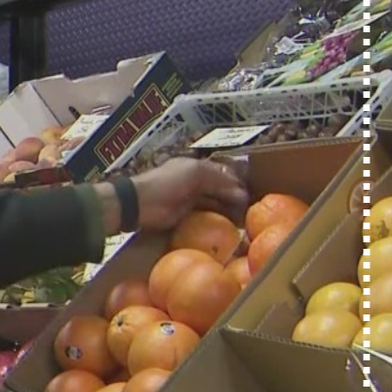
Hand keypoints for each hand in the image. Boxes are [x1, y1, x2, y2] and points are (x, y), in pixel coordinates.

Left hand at [130, 157, 249, 230]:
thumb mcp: (196, 173)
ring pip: (214, 203)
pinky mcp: (185, 215)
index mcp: (196, 167)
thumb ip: (218, 178)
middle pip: (220, 189)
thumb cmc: (167, 183)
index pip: (223, 173)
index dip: (236, 182)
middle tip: (249, 209)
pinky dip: (216, 219)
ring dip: (227, 209)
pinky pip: (204, 215)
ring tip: (243, 219)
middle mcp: (195, 181)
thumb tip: (240, 189)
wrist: (141, 203)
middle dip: (234, 197)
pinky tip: (228, 225)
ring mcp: (189, 199)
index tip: (251, 194)